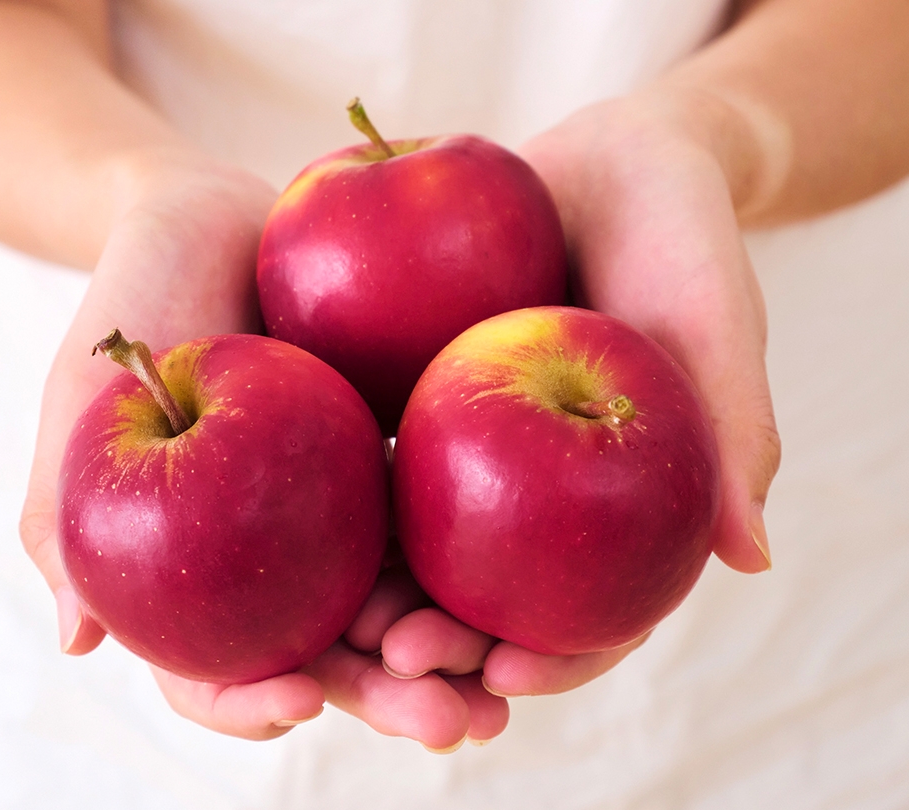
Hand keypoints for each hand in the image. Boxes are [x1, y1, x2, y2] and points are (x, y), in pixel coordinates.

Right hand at [16, 152, 509, 745]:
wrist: (212, 213)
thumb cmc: (135, 300)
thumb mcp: (83, 396)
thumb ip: (61, 509)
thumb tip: (76, 641)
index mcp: (191, 564)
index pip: (211, 664)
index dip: (247, 700)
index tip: (298, 701)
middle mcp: (273, 556)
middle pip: (328, 655)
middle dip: (385, 699)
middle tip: (447, 723)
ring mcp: (342, 515)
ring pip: (398, 607)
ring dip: (450, 659)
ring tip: (500, 693)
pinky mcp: (397, 461)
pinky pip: (439, 521)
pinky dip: (475, 566)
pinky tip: (523, 596)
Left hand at [380, 90, 779, 697]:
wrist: (601, 158)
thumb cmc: (676, 236)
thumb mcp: (713, 315)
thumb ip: (734, 425)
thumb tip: (753, 558)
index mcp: (623, 510)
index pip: (598, 613)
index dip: (559, 658)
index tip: (509, 677)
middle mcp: (544, 500)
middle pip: (494, 602)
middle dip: (447, 646)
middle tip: (398, 660)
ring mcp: (477, 460)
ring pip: (423, 554)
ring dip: (380, 598)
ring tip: (339, 624)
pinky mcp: (416, 407)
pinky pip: (379, 465)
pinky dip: (346, 502)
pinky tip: (303, 517)